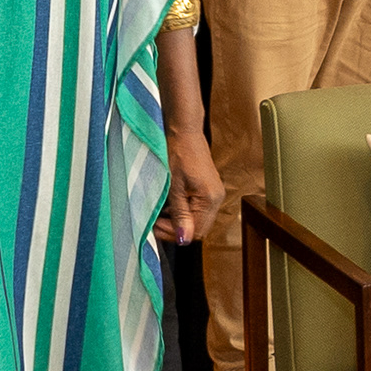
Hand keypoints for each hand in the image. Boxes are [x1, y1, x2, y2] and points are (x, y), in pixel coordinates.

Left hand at [155, 127, 223, 244]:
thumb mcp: (173, 185)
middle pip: (198, 228)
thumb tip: (184, 240)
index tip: (155, 227)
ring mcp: (213, 194)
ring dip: (178, 220)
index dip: (174, 234)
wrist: (184, 130)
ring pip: (197, 219)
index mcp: (210, 199)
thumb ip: (180, 213)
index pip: (196, 232)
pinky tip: (168, 204)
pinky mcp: (208, 188)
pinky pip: (197, 208)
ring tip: (159, 213)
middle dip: (175, 229)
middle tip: (155, 222)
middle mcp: (216, 199)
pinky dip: (182, 210)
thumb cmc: (176, 153)